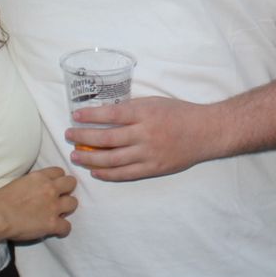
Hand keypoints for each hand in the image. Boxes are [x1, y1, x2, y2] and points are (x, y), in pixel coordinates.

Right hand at [0, 167, 77, 240]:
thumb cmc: (0, 200)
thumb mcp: (19, 182)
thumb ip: (32, 184)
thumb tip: (35, 190)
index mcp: (40, 177)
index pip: (59, 171)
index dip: (58, 180)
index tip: (54, 186)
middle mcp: (50, 189)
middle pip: (71, 183)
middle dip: (67, 190)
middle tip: (59, 198)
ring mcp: (53, 206)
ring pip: (73, 203)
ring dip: (67, 209)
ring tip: (58, 214)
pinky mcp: (52, 223)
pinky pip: (67, 227)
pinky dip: (63, 229)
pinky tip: (56, 230)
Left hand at [65, 97, 220, 180]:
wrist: (206, 132)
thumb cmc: (179, 113)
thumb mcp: (155, 103)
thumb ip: (132, 109)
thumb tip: (105, 115)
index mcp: (145, 113)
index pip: (111, 114)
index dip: (91, 116)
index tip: (75, 115)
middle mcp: (145, 133)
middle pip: (107, 138)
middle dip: (84, 137)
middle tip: (69, 136)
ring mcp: (149, 153)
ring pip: (112, 159)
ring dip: (91, 158)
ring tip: (76, 155)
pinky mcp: (153, 168)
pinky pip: (126, 173)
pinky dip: (108, 173)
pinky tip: (96, 171)